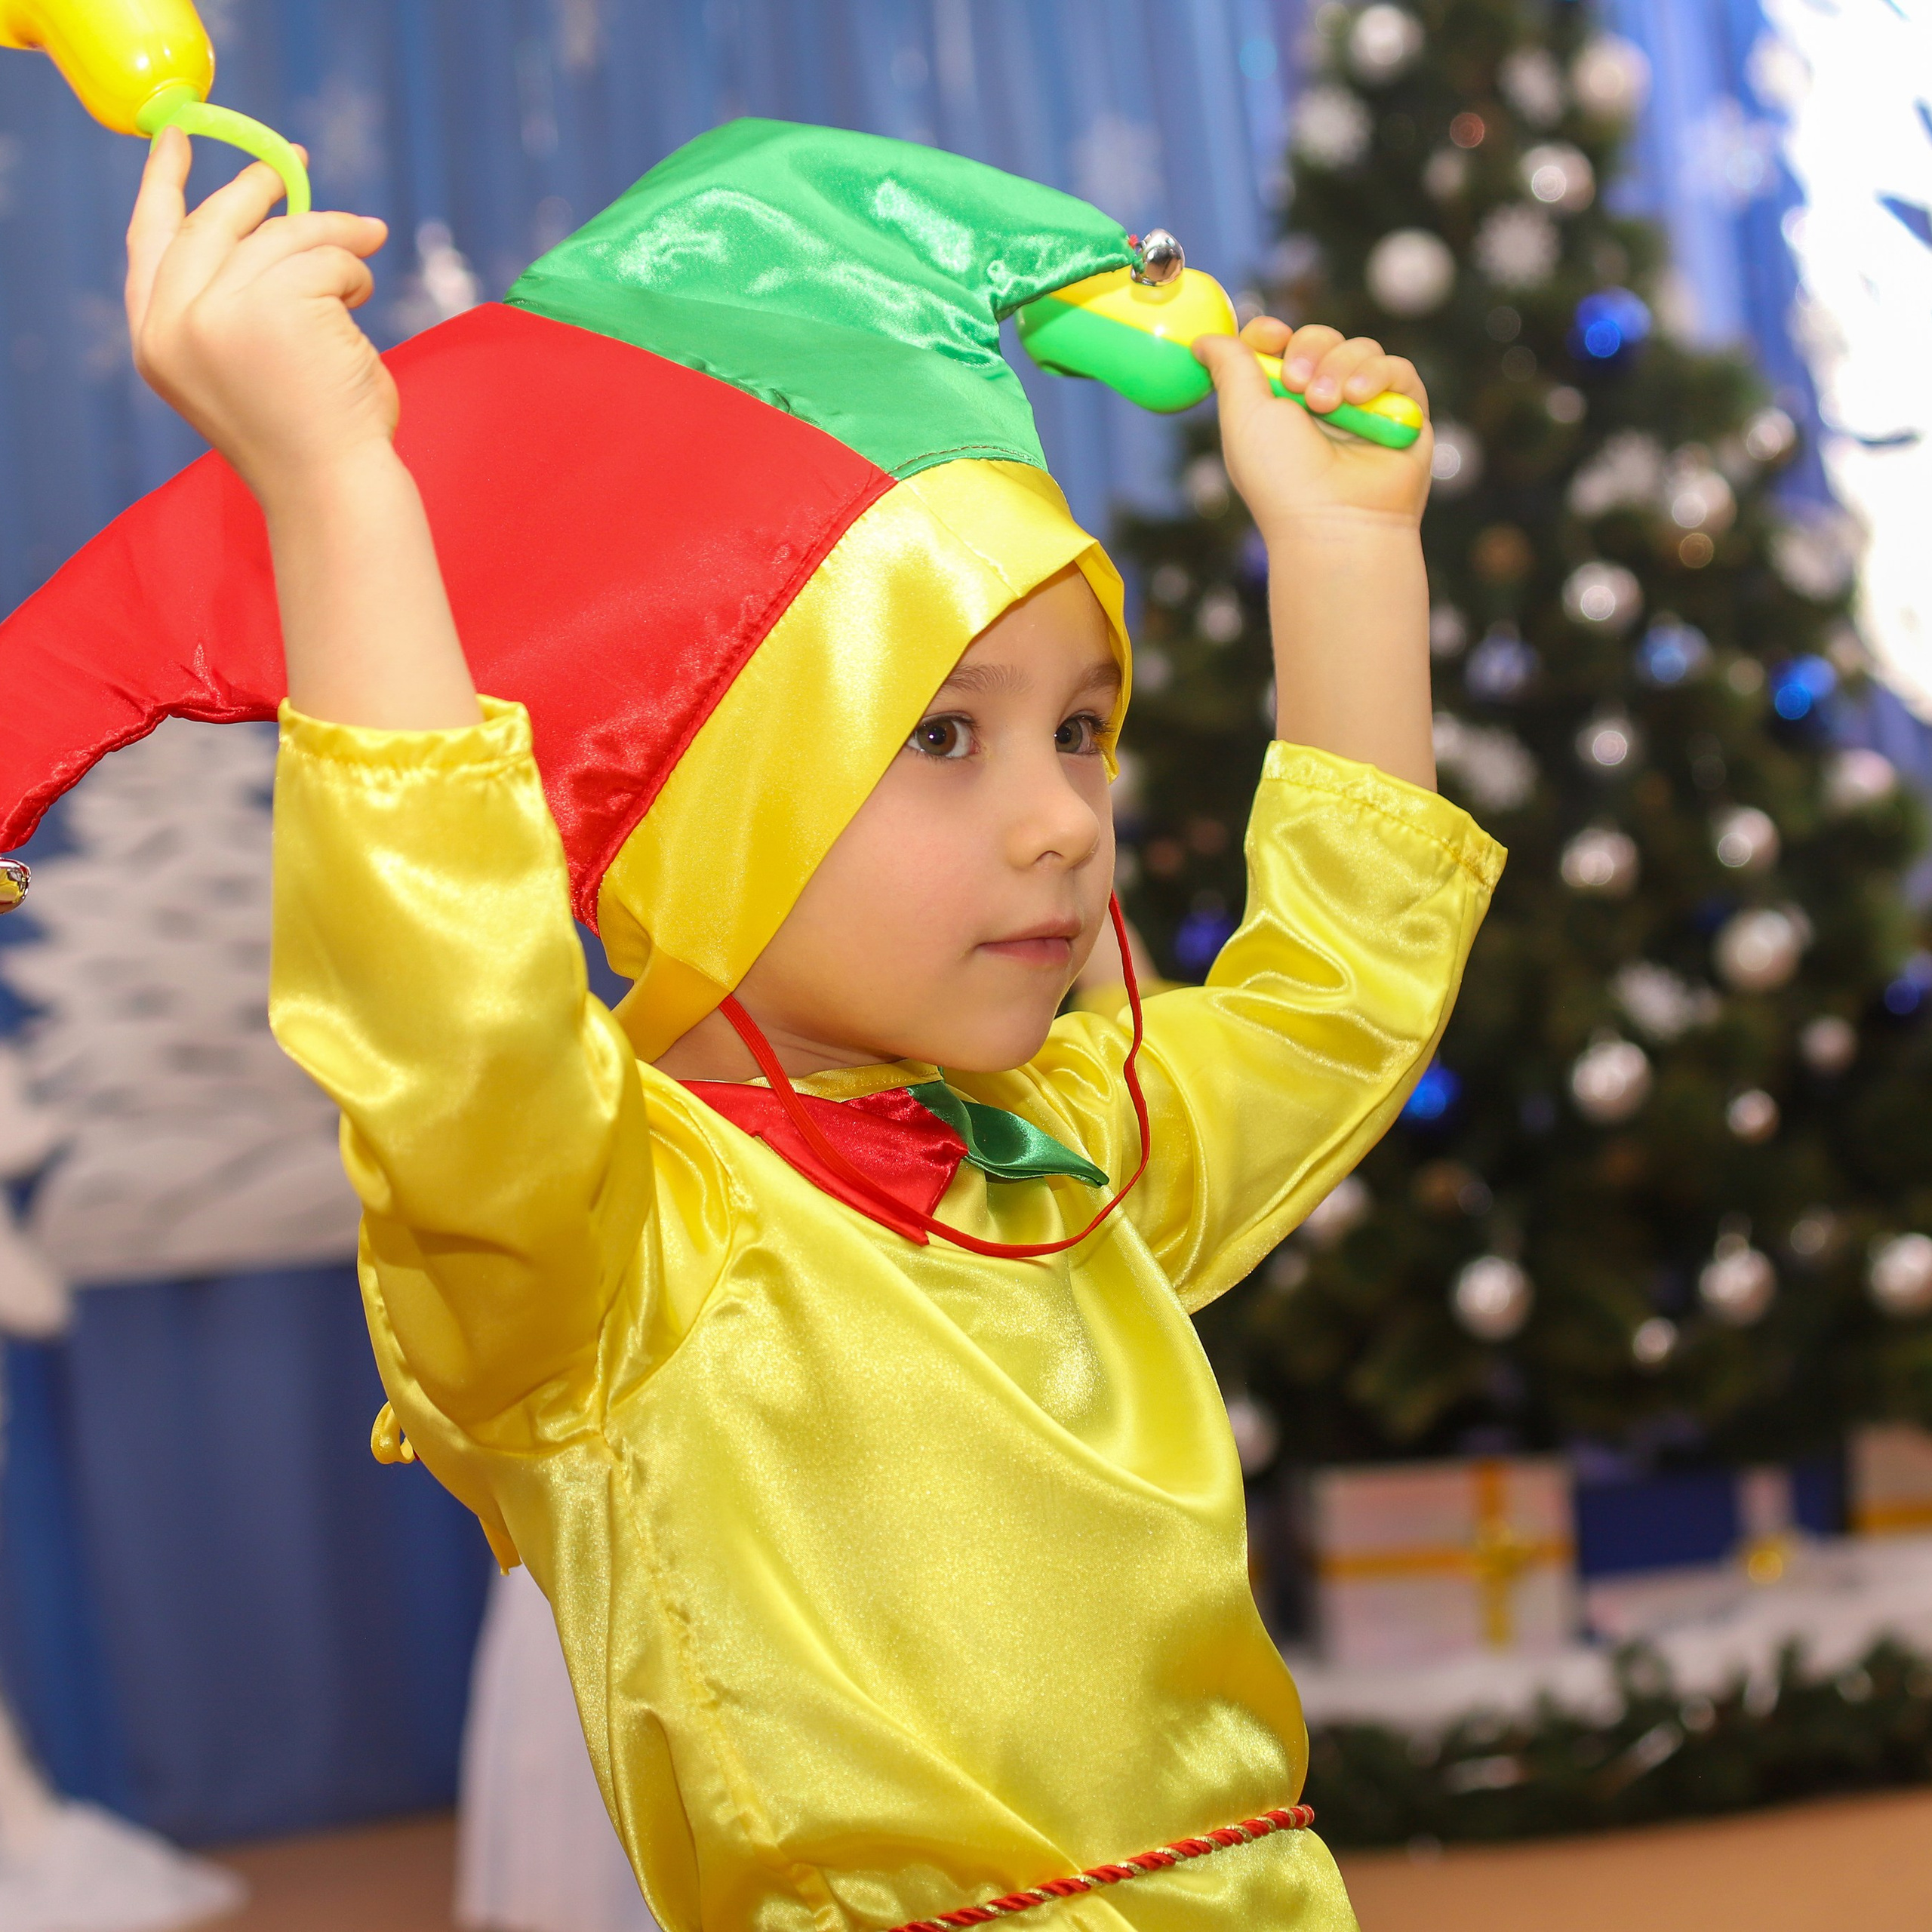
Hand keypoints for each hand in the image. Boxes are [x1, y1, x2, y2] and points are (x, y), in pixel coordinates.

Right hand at [126, 127, 395, 503]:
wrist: (332, 488)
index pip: (150, 239)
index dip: (163, 183)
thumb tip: (264, 219)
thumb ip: (227, 298)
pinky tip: (363, 299)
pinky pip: (325, 256)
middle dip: (257, 189)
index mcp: (156, 340)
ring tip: (363, 257)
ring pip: (283, 236)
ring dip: (332, 241)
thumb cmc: (305, 432)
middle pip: (215, 222)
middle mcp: (176, 323)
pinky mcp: (277, 305)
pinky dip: (353, 272)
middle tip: (294, 164)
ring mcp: (221, 312)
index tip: (178, 138)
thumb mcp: (241, 362)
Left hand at [1193, 320, 1433, 541]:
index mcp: (1280, 405)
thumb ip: (1228, 368)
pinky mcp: (1404, 413)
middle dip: (1308, 350)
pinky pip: (1397, 369)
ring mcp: (1365, 408)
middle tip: (1297, 385)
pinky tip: (1358, 400)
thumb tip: (1202, 341)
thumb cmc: (1281, 476)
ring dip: (1339, 366)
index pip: (1280, 345)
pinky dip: (1376, 375)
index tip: (1269, 337)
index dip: (1272, 332)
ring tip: (1327, 404)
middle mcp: (1323, 403)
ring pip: (1360, 348)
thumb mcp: (1242, 415)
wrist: (1334, 521)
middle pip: (1320, 338)